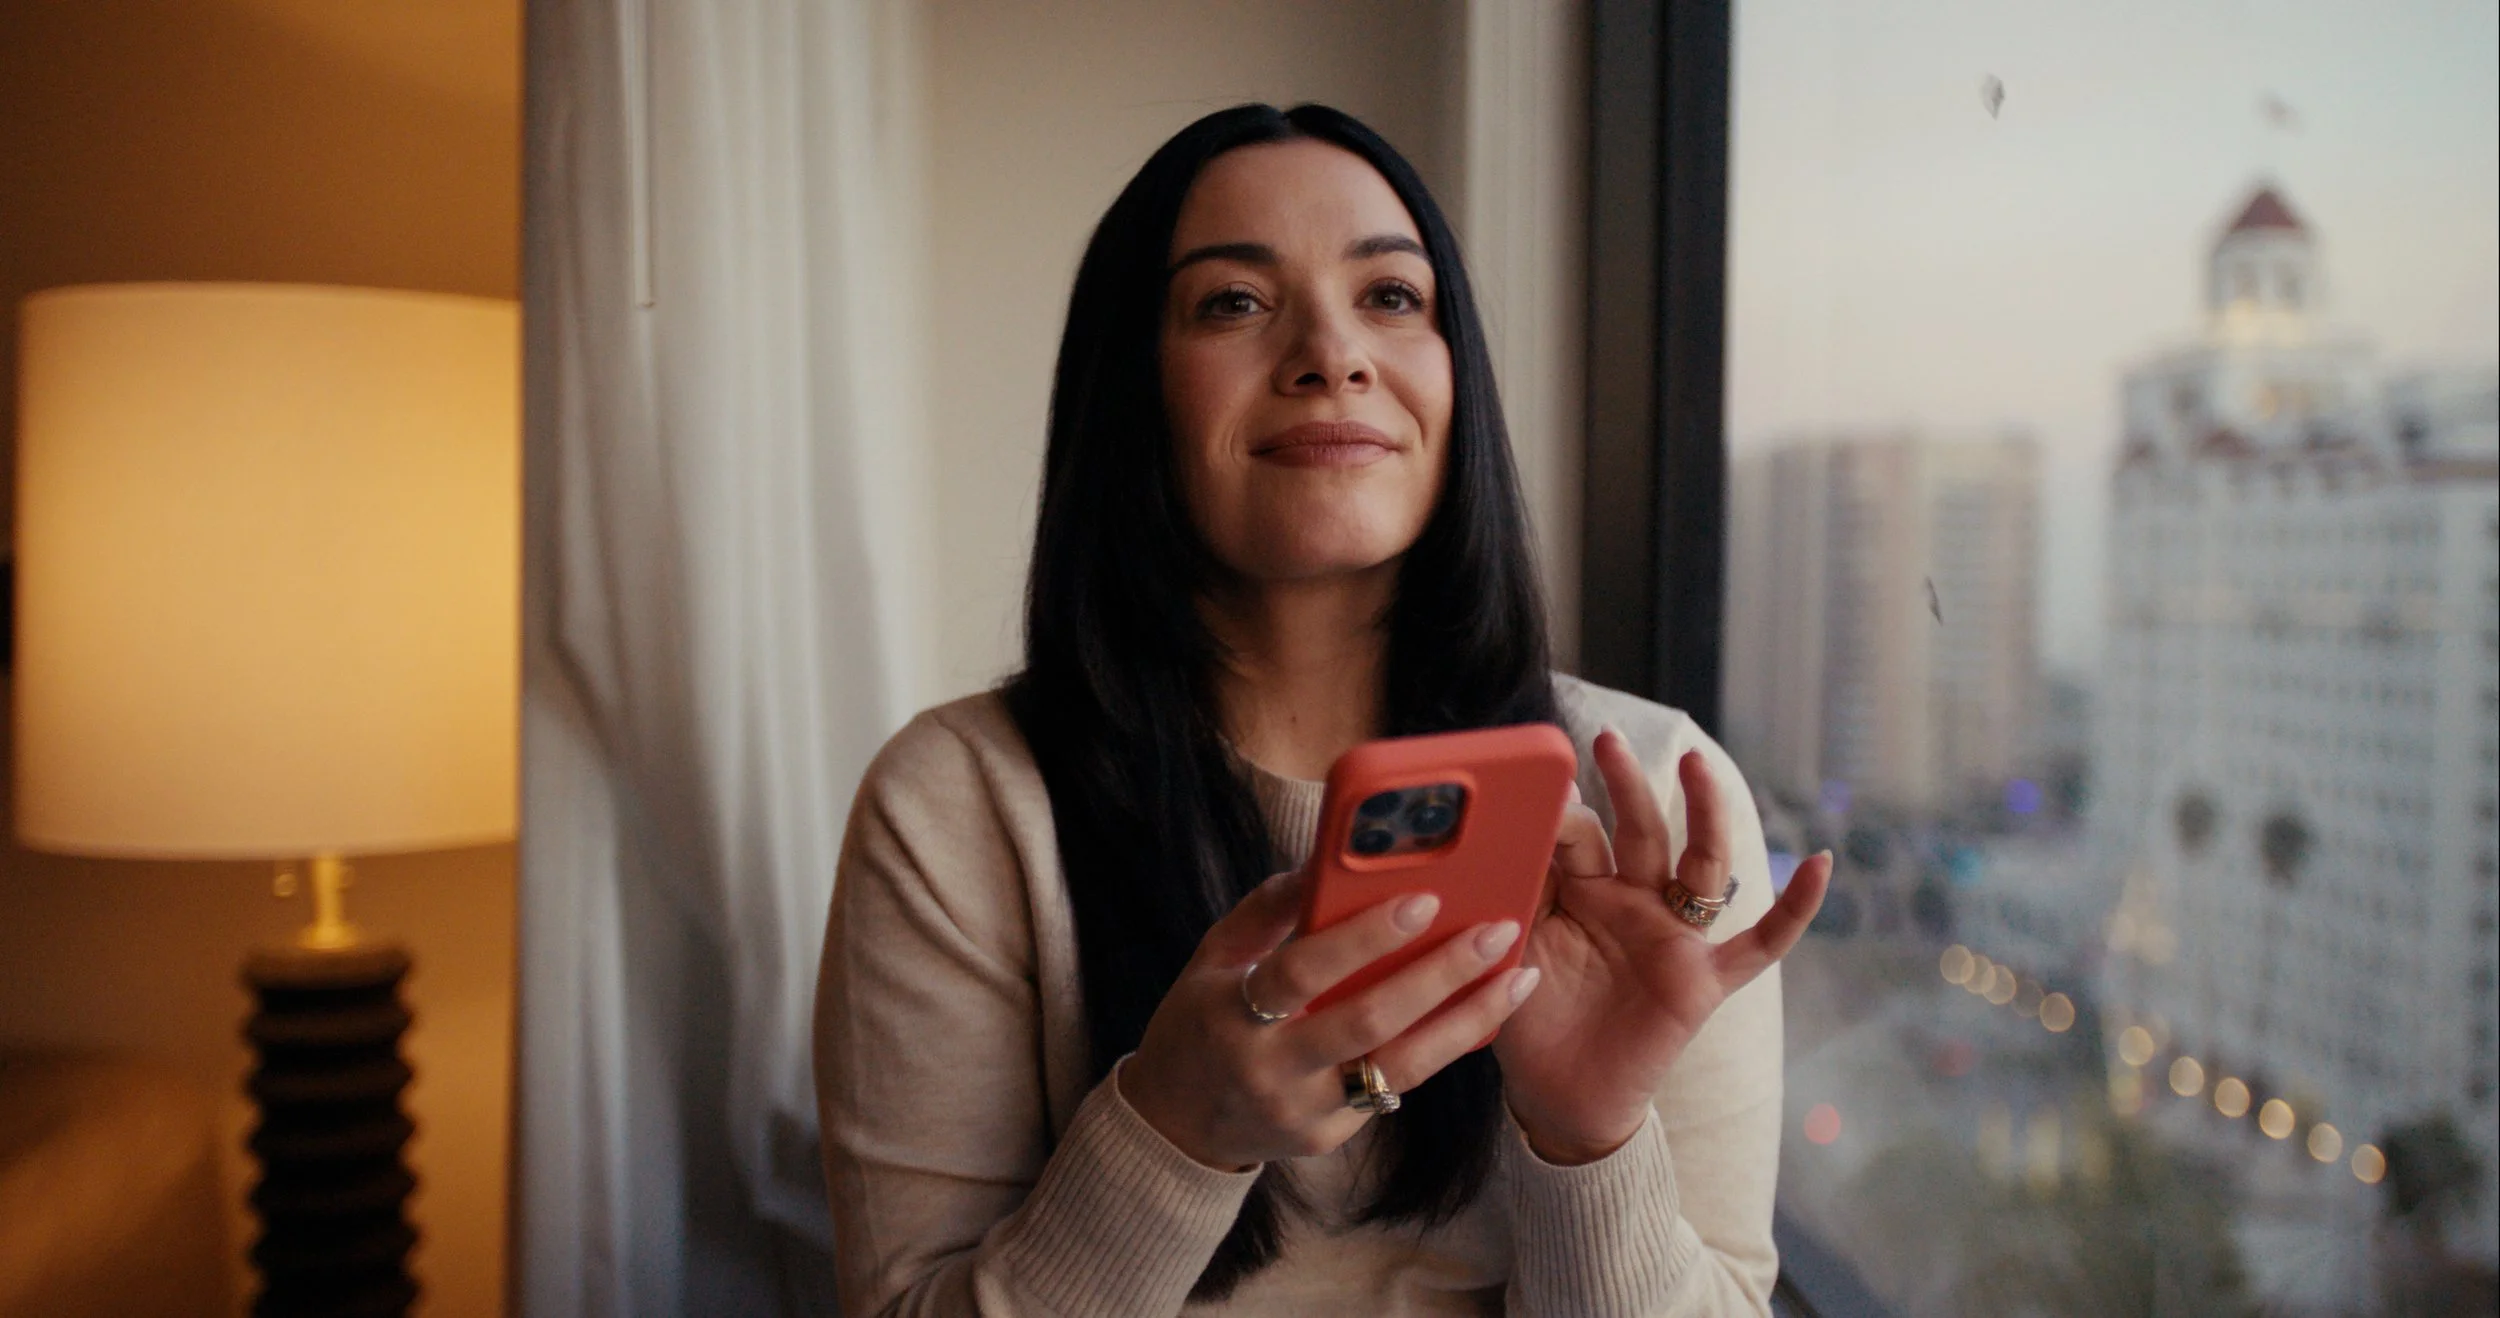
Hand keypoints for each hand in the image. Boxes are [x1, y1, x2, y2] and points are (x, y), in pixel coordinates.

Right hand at [1118, 869, 1542, 1171]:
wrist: (1178, 1123)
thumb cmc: (1202, 1019)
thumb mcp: (1215, 956)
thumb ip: (1269, 907)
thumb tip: (1328, 855)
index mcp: (1232, 1014)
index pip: (1304, 971)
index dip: (1364, 936)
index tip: (1423, 900)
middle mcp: (1271, 1069)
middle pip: (1367, 1021)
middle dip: (1438, 974)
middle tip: (1495, 931)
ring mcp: (1306, 1111)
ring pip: (1401, 1067)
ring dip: (1467, 1020)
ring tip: (1518, 977)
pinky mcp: (1333, 1137)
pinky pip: (1397, 1086)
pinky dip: (1444, 1046)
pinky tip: (1485, 1009)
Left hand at [1494, 730, 1832, 1163]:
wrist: (1559, 1096)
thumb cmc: (1530, 1018)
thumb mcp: (1514, 946)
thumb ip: (1519, 892)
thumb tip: (1507, 830)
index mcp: (1584, 891)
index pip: (1580, 837)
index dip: (1562, 818)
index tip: (1539, 797)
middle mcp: (1634, 903)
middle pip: (1640, 831)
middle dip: (1628, 784)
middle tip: (1608, 739)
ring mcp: (1674, 938)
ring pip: (1699, 865)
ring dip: (1703, 813)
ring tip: (1696, 765)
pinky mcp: (1704, 980)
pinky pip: (1759, 944)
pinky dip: (1794, 908)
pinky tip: (1822, 865)